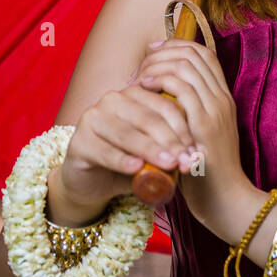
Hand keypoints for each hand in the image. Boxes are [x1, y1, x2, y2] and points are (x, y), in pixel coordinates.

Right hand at [58, 82, 199, 216]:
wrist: (92, 182)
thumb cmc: (130, 163)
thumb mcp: (154, 155)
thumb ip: (172, 151)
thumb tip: (197, 157)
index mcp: (135, 95)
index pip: (165, 106)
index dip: (183, 129)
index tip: (197, 151)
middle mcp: (112, 101)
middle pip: (148, 119)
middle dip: (171, 141)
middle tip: (187, 161)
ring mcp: (92, 118)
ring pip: (128, 134)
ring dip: (151, 150)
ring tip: (170, 164)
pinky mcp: (78, 141)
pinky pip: (105, 151)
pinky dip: (123, 160)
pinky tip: (137, 168)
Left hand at [135, 39, 247, 230]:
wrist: (227, 200)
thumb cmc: (208, 173)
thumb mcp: (201, 137)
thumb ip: (190, 115)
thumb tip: (165, 98)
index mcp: (224, 99)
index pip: (205, 55)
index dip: (178, 46)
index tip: (154, 51)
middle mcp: (223, 99)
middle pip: (194, 55)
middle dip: (164, 53)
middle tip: (143, 64)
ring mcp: (215, 110)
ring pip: (186, 67)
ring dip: (158, 66)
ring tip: (140, 77)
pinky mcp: (203, 125)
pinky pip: (180, 88)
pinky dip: (159, 81)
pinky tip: (143, 88)